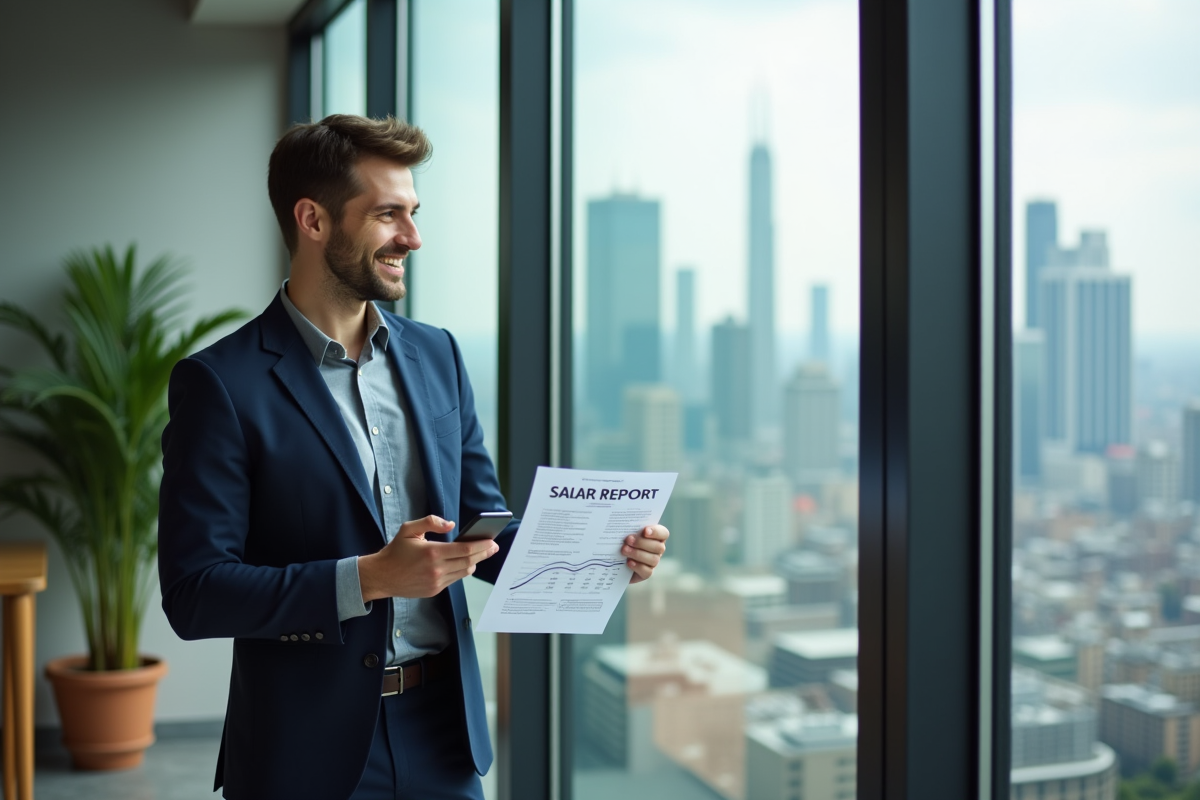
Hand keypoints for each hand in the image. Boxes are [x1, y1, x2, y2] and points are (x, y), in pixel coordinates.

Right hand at [358, 515, 499, 600]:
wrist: (381, 576)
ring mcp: (436, 582)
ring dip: (474, 562)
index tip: (492, 541)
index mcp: (432, 552)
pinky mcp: (434, 590)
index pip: (464, 550)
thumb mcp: (409, 529)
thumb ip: (430, 522)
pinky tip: (464, 563)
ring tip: (481, 554)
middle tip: (494, 547)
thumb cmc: (395, 551)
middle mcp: (436, 569)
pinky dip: (461, 570)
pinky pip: (454, 579)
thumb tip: (451, 524)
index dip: (481, 545)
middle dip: (484, 553)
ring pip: (463, 572)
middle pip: (469, 561)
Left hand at [623, 524, 668, 583]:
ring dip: (638, 554)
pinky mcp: (646, 573)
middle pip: (658, 547)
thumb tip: (621, 521)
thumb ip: (627, 527)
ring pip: (653, 559)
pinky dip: (638, 566)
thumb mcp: (623, 532)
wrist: (614, 560)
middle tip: (628, 539)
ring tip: (624, 550)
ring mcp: (653, 562)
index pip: (663, 533)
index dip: (656, 532)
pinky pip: (647, 571)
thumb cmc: (620, 541)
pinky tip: (628, 562)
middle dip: (642, 543)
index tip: (645, 531)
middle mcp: (657, 549)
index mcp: (655, 536)